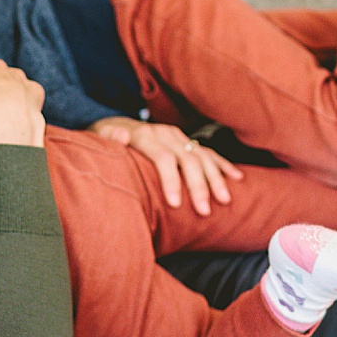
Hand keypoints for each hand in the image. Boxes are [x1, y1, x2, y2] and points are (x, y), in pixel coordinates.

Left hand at [90, 117, 241, 215]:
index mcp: (144, 135)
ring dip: (215, 179)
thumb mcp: (99, 136)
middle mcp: (164, 134)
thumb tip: (122, 135)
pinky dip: (223, 165)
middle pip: (187, 159)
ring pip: (202, 157)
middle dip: (198, 186)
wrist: (113, 126)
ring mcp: (178, 136)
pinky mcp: (185, 141)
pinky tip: (237, 178)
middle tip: (204, 211)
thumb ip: (109, 137)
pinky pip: (208, 153)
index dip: (171, 180)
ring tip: (225, 200)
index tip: (176, 204)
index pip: (163, 157)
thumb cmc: (105, 140)